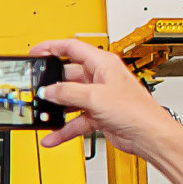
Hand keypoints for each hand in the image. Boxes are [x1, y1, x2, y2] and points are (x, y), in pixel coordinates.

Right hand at [24, 37, 182, 157]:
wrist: (148, 134)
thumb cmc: (135, 111)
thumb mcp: (95, 97)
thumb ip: (67, 92)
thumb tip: (49, 91)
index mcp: (103, 63)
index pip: (72, 48)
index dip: (51, 48)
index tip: (34, 53)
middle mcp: (100, 78)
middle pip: (67, 76)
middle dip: (51, 86)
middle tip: (36, 91)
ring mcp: (98, 97)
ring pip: (69, 100)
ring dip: (56, 110)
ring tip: (43, 115)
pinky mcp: (97, 114)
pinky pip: (74, 120)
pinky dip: (63, 128)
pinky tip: (53, 135)